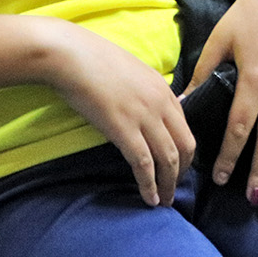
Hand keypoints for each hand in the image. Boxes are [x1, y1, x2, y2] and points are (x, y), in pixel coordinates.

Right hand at [47, 23, 194, 206]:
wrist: (72, 55)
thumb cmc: (94, 60)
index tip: (179, 166)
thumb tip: (147, 107)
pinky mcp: (123, 129)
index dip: (185, 151)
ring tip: (164, 201)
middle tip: (173, 187)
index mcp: (163, 88)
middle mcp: (160, 103)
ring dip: (168, 184)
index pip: (185, 126)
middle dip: (183, 171)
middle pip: (185, 145)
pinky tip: (149, 199)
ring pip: (168, 159)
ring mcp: (144, 116)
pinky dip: (149, 185)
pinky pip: (144, 164)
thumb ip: (145, 90)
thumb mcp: (131, 71)